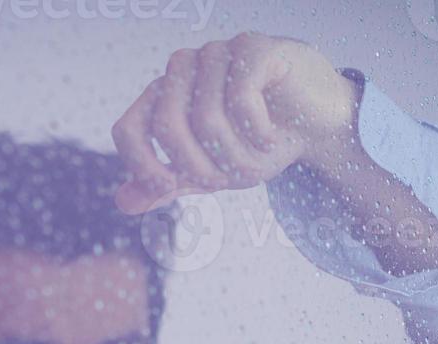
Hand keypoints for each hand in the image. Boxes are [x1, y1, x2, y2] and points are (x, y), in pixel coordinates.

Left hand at [111, 32, 358, 213]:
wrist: (315, 123)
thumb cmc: (256, 143)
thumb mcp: (208, 172)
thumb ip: (167, 184)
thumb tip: (122, 202)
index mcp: (163, 97)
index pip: (128, 129)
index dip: (142, 165)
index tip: (169, 188)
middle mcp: (182, 69)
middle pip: (166, 125)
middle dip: (198, 166)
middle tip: (226, 180)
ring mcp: (215, 53)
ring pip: (207, 118)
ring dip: (236, 154)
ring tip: (258, 156)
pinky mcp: (252, 47)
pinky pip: (240, 100)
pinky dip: (258, 133)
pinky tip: (272, 137)